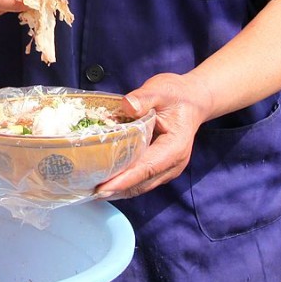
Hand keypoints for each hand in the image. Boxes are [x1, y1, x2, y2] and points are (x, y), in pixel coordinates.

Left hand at [95, 73, 213, 198]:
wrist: (192, 101)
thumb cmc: (177, 96)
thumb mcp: (161, 90)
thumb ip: (144, 97)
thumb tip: (128, 105)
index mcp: (175, 147)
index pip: (147, 168)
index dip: (124, 179)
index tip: (103, 188)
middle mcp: (173, 163)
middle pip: (142, 183)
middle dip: (116, 189)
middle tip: (88, 191)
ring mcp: (168, 168)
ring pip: (141, 185)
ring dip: (118, 189)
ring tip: (91, 190)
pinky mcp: (160, 167)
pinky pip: (141, 180)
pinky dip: (124, 183)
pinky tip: (105, 181)